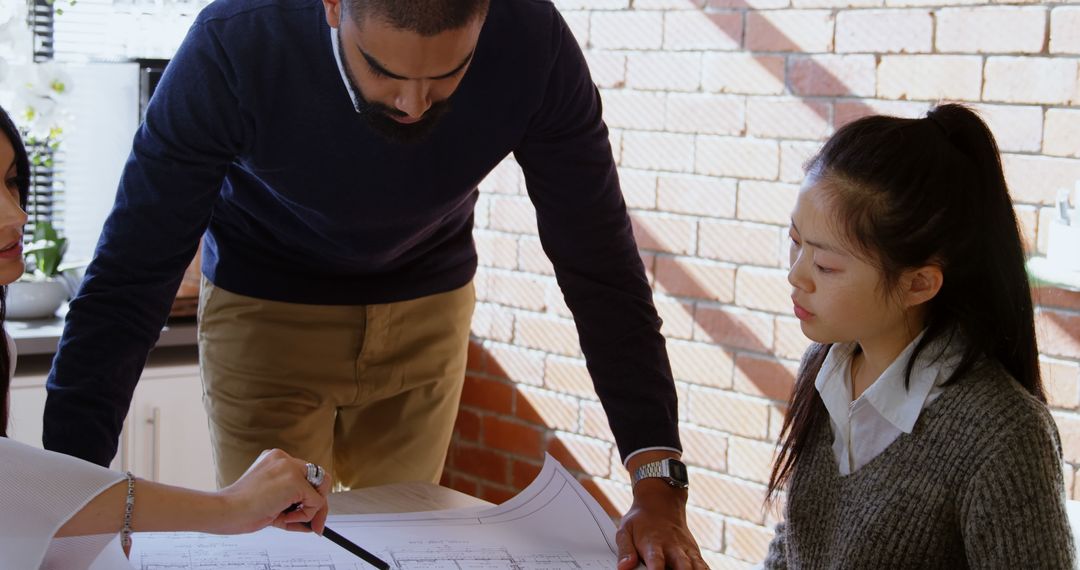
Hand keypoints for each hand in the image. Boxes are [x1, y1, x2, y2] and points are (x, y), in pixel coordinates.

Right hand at [215, 449, 331, 534]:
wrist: (227, 511)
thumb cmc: (242, 509)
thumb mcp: (271, 500)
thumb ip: (292, 503)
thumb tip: (316, 521)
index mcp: (275, 460)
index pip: (304, 476)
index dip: (306, 496)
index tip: (304, 513)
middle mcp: (284, 458)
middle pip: (317, 479)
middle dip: (317, 503)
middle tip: (314, 524)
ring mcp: (290, 467)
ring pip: (319, 490)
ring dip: (308, 511)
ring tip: (287, 518)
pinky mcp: (294, 480)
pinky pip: (316, 502)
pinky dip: (305, 515)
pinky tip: (284, 517)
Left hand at [616, 479, 706, 569]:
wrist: (661, 502)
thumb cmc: (640, 520)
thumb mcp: (625, 530)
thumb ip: (625, 550)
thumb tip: (623, 568)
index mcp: (652, 543)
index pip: (656, 561)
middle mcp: (671, 547)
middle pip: (681, 565)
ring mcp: (685, 549)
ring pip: (695, 565)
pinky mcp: (694, 551)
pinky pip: (703, 564)